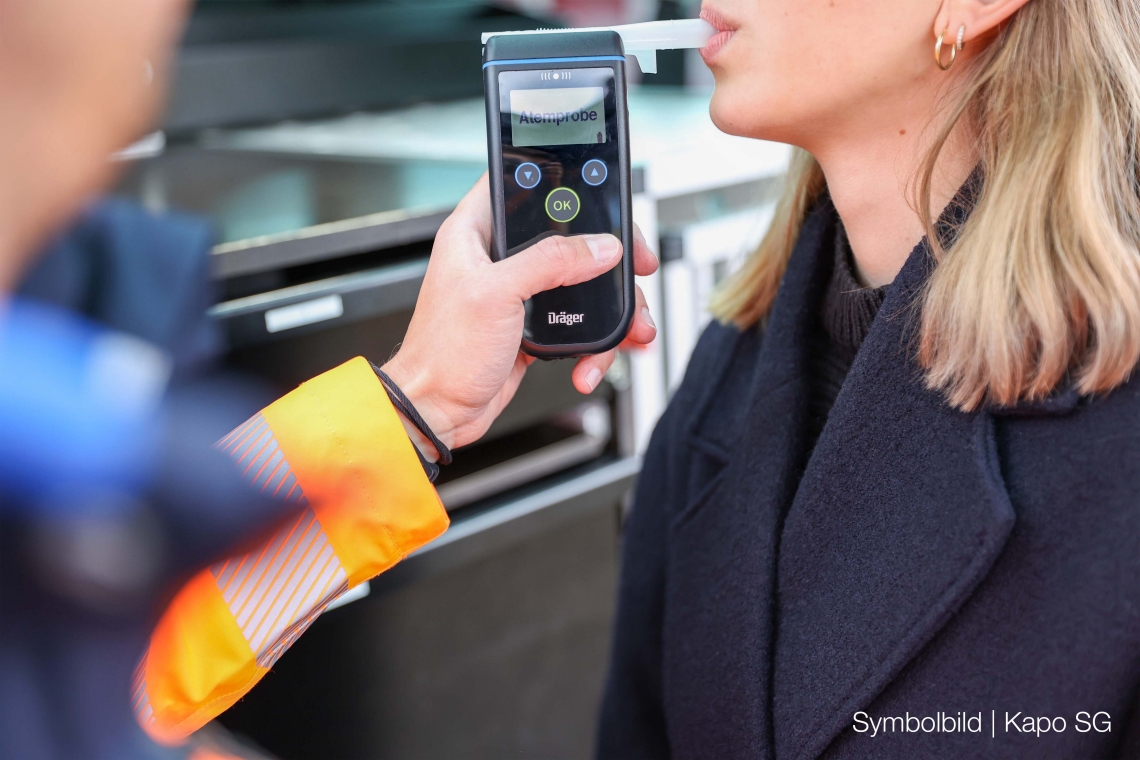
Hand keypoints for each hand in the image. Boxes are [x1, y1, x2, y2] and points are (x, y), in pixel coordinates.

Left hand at [382, 173, 658, 456]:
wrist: (436, 412)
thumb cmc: (442, 353)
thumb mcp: (494, 295)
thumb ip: (549, 262)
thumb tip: (598, 246)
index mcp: (475, 232)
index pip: (521, 180)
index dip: (562, 179)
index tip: (601, 193)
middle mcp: (498, 257)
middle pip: (569, 234)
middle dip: (609, 256)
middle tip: (636, 266)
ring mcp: (518, 292)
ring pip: (582, 283)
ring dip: (613, 309)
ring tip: (630, 331)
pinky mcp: (532, 326)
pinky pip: (578, 323)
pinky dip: (595, 342)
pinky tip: (592, 362)